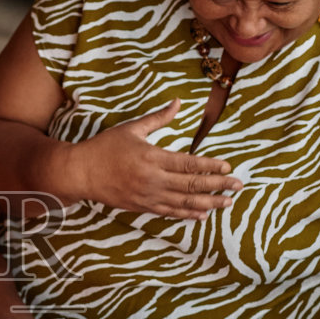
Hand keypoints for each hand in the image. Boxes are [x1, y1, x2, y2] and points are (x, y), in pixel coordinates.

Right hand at [70, 99, 241, 217]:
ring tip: (227, 204)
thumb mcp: (132, 129)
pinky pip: (170, 213)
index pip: (189, 163)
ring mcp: (148, 196)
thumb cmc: (105, 148)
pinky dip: (187, 214)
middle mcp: (152, 179)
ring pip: (184, 202)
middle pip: (192, 185)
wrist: (81, 173)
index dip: (211, 166)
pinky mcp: (142, 207)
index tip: (228, 166)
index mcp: (152, 157)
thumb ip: (158, 118)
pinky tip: (202, 215)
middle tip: (238, 186)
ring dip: (208, 204)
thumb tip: (178, 102)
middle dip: (218, 186)